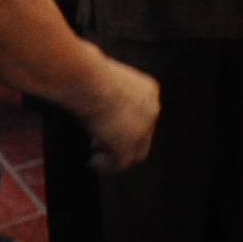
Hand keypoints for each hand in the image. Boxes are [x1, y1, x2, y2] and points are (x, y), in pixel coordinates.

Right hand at [80, 56, 160, 173]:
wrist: (89, 81)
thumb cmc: (92, 75)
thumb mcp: (110, 82)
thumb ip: (114, 96)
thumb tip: (101, 105)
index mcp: (149, 91)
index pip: (143, 115)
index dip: (126, 124)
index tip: (106, 127)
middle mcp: (152, 110)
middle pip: (143, 135)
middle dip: (121, 140)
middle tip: (99, 144)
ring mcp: (142, 130)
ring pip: (135, 153)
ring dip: (115, 155)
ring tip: (96, 156)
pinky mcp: (128, 145)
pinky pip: (121, 164)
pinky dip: (107, 166)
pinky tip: (93, 162)